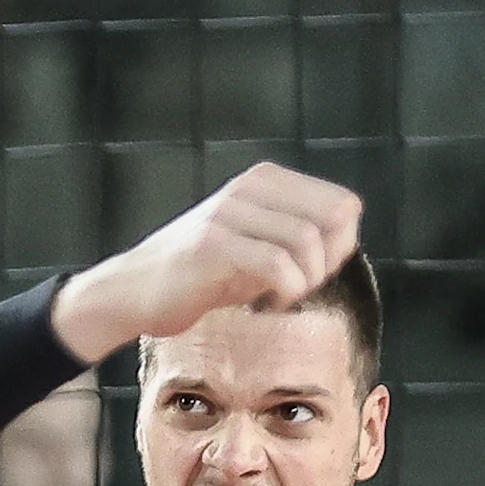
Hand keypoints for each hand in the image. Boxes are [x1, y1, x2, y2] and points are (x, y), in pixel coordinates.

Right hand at [50, 163, 362, 363]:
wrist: (136, 290)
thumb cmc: (202, 275)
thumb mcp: (257, 246)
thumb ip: (298, 236)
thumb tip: (347, 238)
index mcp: (265, 181)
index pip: (344, 205)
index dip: (341, 246)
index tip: (312, 273)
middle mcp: (249, 187)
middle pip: (333, 220)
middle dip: (329, 264)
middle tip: (300, 288)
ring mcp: (229, 212)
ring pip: (307, 241)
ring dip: (306, 280)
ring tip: (282, 297)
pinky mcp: (212, 244)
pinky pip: (276, 265)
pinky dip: (285, 292)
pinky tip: (268, 304)